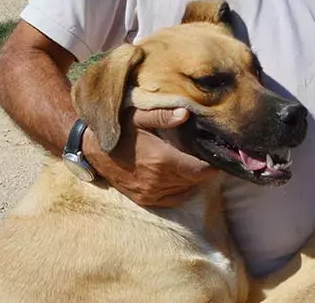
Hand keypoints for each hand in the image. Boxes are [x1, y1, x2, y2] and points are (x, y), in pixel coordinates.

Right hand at [83, 107, 218, 207]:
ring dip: (195, 180)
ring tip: (199, 163)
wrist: (92, 149)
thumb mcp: (139, 115)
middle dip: (206, 169)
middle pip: (196, 181)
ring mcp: (151, 193)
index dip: (214, 163)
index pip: (201, 170)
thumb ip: (163, 115)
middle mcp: (159, 181)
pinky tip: (184, 177)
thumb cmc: (119, 128)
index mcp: (162, 160)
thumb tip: (186, 114)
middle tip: (213, 155)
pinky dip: (182, 190)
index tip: (222, 153)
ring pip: (186, 191)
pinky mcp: (144, 199)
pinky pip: (172, 200)